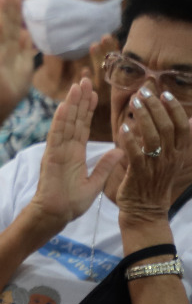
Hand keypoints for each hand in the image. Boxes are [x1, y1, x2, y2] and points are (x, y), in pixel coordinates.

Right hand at [0, 0, 35, 116]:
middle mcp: (4, 48)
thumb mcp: (26, 65)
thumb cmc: (15, 86)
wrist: (5, 103)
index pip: (14, 25)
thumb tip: (27, 33)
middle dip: (7, 7)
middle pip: (6, 23)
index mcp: (12, 48)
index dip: (15, 11)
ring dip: (0, 15)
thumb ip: (26, 49)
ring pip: (0, 30)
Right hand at [28, 79, 122, 229]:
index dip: (87, 110)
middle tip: (84, 79)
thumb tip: (119, 150)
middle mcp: (65, 148)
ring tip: (76, 85)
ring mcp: (57, 151)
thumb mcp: (95, 183)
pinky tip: (64, 106)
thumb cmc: (71, 203)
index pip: (82, 126)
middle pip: (74, 119)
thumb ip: (105, 166)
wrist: (55, 215)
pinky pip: (56, 136)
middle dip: (79, 99)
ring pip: (66, 122)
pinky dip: (60, 121)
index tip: (93, 93)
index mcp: (75, 153)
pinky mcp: (51, 157)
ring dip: (71, 104)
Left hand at [114, 83, 191, 224]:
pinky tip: (123, 128)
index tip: (164, 93)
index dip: (174, 108)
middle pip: (167, 127)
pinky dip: (129, 139)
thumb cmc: (155, 181)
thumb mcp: (172, 160)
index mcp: (179, 153)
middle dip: (155, 107)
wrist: (145, 210)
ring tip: (133, 103)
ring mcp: (156, 166)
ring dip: (143, 117)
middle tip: (143, 92)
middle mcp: (171, 158)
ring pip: (152, 137)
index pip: (181, 126)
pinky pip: (136, 154)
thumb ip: (178, 140)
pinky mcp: (139, 174)